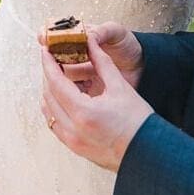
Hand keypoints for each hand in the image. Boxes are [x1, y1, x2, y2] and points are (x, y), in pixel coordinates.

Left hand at [40, 29, 152, 171]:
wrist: (148, 151)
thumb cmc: (138, 122)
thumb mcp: (120, 86)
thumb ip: (102, 62)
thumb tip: (90, 43)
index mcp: (84, 112)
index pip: (56, 82)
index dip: (48, 64)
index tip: (45, 51)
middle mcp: (73, 129)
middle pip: (48, 95)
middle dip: (48, 75)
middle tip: (52, 61)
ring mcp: (72, 141)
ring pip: (48, 111)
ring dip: (50, 92)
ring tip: (59, 77)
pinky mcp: (75, 147)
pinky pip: (55, 124)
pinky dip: (54, 109)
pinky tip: (63, 98)